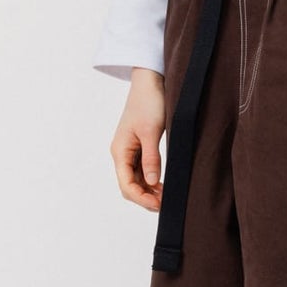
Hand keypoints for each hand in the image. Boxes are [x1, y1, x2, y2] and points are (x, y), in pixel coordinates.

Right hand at [110, 68, 165, 211]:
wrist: (150, 82)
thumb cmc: (148, 103)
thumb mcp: (151, 132)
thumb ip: (151, 158)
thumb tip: (151, 182)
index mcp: (120, 151)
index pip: (126, 184)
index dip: (141, 198)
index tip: (158, 204)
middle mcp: (122, 153)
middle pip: (129, 185)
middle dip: (144, 197)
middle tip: (165, 204)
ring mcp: (130, 151)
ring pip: (136, 179)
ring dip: (149, 190)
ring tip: (166, 197)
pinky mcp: (139, 146)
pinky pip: (142, 170)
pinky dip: (151, 180)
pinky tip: (163, 185)